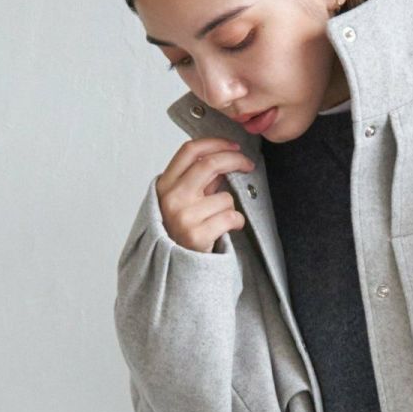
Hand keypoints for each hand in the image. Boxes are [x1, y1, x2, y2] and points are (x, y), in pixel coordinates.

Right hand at [156, 137, 255, 252]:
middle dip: (235, 160)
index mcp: (164, 185)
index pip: (189, 151)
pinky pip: (231, 217)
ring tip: (219, 220)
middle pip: (210, 164)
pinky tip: (225, 231)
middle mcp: (171, 198)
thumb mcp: (183, 201)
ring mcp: (183, 216)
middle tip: (248, 164)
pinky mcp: (197, 234)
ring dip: (231, 207)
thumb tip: (224, 159)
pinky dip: (236, 223)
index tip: (233, 146)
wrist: (175, 267)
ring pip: (225, 197)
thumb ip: (199, 180)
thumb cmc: (181, 232)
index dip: (215, 143)